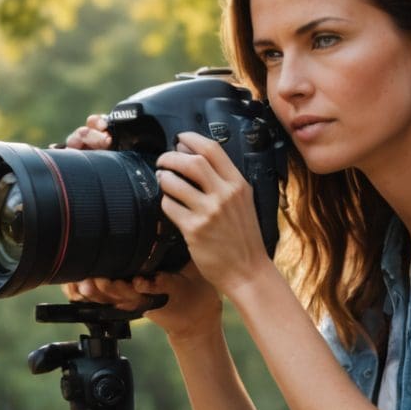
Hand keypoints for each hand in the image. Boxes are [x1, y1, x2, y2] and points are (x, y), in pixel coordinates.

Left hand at [59, 118, 227, 339]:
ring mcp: (209, 212)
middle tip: (163, 161)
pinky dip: (164, 202)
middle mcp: (225, 195)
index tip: (179, 139)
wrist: (247, 271)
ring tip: (162, 180)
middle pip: (191, 161)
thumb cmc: (243, 238)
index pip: (213, 150)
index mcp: (239, 185)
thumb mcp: (243, 203)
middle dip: (171, 156)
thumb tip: (195, 158)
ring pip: (175, 182)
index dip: (191, 139)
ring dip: (163, 178)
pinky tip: (168, 204)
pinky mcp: (194, 229)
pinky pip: (169, 206)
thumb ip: (225, 182)